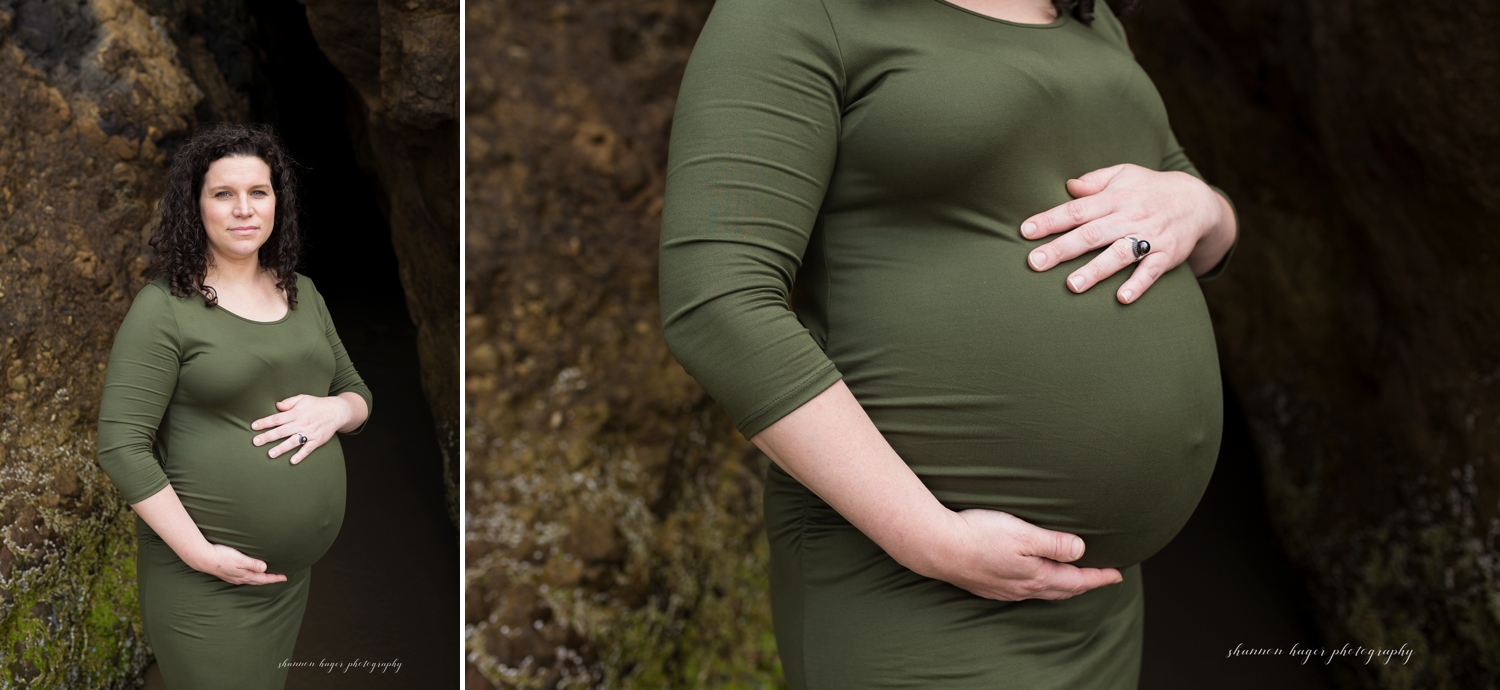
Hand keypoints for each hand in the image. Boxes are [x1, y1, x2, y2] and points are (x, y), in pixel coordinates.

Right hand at [188, 542, 286, 585]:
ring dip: (260, 578)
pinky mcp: (227, 573)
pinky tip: (250, 573)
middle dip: (269, 579)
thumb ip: (253, 564)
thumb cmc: (221, 556)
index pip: (263, 579)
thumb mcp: (239, 559)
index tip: (285, 577)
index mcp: (244, 576)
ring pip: (251, 580)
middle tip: (279, 577)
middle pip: (258, 581)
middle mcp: (240, 578)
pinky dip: (251, 576)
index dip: (275, 578)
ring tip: (267, 576)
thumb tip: (265, 568)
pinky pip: (244, 577)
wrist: (203, 558)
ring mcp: (233, 577)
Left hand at [250, 394, 352, 463]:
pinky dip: (301, 455)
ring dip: (281, 448)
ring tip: (270, 454)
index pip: (277, 418)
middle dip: (268, 437)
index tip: (254, 426)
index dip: (265, 422)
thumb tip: (276, 405)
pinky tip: (292, 461)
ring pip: (293, 441)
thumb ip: (289, 402)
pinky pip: (307, 449)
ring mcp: (309, 433)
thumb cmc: (317, 404)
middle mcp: (301, 423)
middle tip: (256, 442)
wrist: (337, 411)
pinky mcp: (317, 440)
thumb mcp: (303, 398)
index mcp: (296, 413)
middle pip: (282, 431)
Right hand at [923, 509, 1122, 600]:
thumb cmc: (979, 535)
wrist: (938, 547)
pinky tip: (1031, 582)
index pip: (1076, 579)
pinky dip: (1038, 587)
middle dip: (1083, 584)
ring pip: (1042, 592)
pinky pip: (1023, 592)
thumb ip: (1054, 543)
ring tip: (1072, 581)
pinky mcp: (987, 586)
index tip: (1117, 575)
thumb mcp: (1023, 534)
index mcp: (1036, 575)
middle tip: (1101, 579)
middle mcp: (1022, 588)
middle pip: (1062, 589)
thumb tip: (1081, 550)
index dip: (1098, 577)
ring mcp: (1004, 590)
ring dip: (1062, 587)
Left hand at [1020, 164, 1229, 302]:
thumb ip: (1094, 181)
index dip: (1050, 220)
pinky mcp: (1167, 255)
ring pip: (1119, 254)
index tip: (1025, 231)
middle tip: (1035, 263)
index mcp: (1114, 198)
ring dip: (1096, 270)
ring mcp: (1149, 237)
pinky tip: (1122, 298)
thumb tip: (1067, 185)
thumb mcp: (1124, 174)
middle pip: (1091, 234)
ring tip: (1072, 286)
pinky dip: (1138, 284)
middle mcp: (1130, 217)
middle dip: (1062, 249)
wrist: (1197, 201)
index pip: (1076, 210)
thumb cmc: (1149, 189)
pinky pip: (1152, 271)